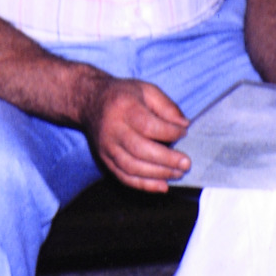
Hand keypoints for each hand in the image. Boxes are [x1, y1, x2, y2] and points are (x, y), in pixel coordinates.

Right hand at [83, 77, 190, 192]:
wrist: (90, 101)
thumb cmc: (123, 95)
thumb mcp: (146, 90)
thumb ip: (167, 106)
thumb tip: (183, 125)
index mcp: (124, 108)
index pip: (147, 125)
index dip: (169, 132)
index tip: (184, 132)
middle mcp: (113, 129)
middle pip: (140, 149)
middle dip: (166, 160)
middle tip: (186, 163)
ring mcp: (107, 147)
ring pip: (132, 167)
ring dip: (158, 174)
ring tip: (178, 173)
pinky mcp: (105, 159)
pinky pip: (124, 177)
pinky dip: (144, 185)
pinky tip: (162, 185)